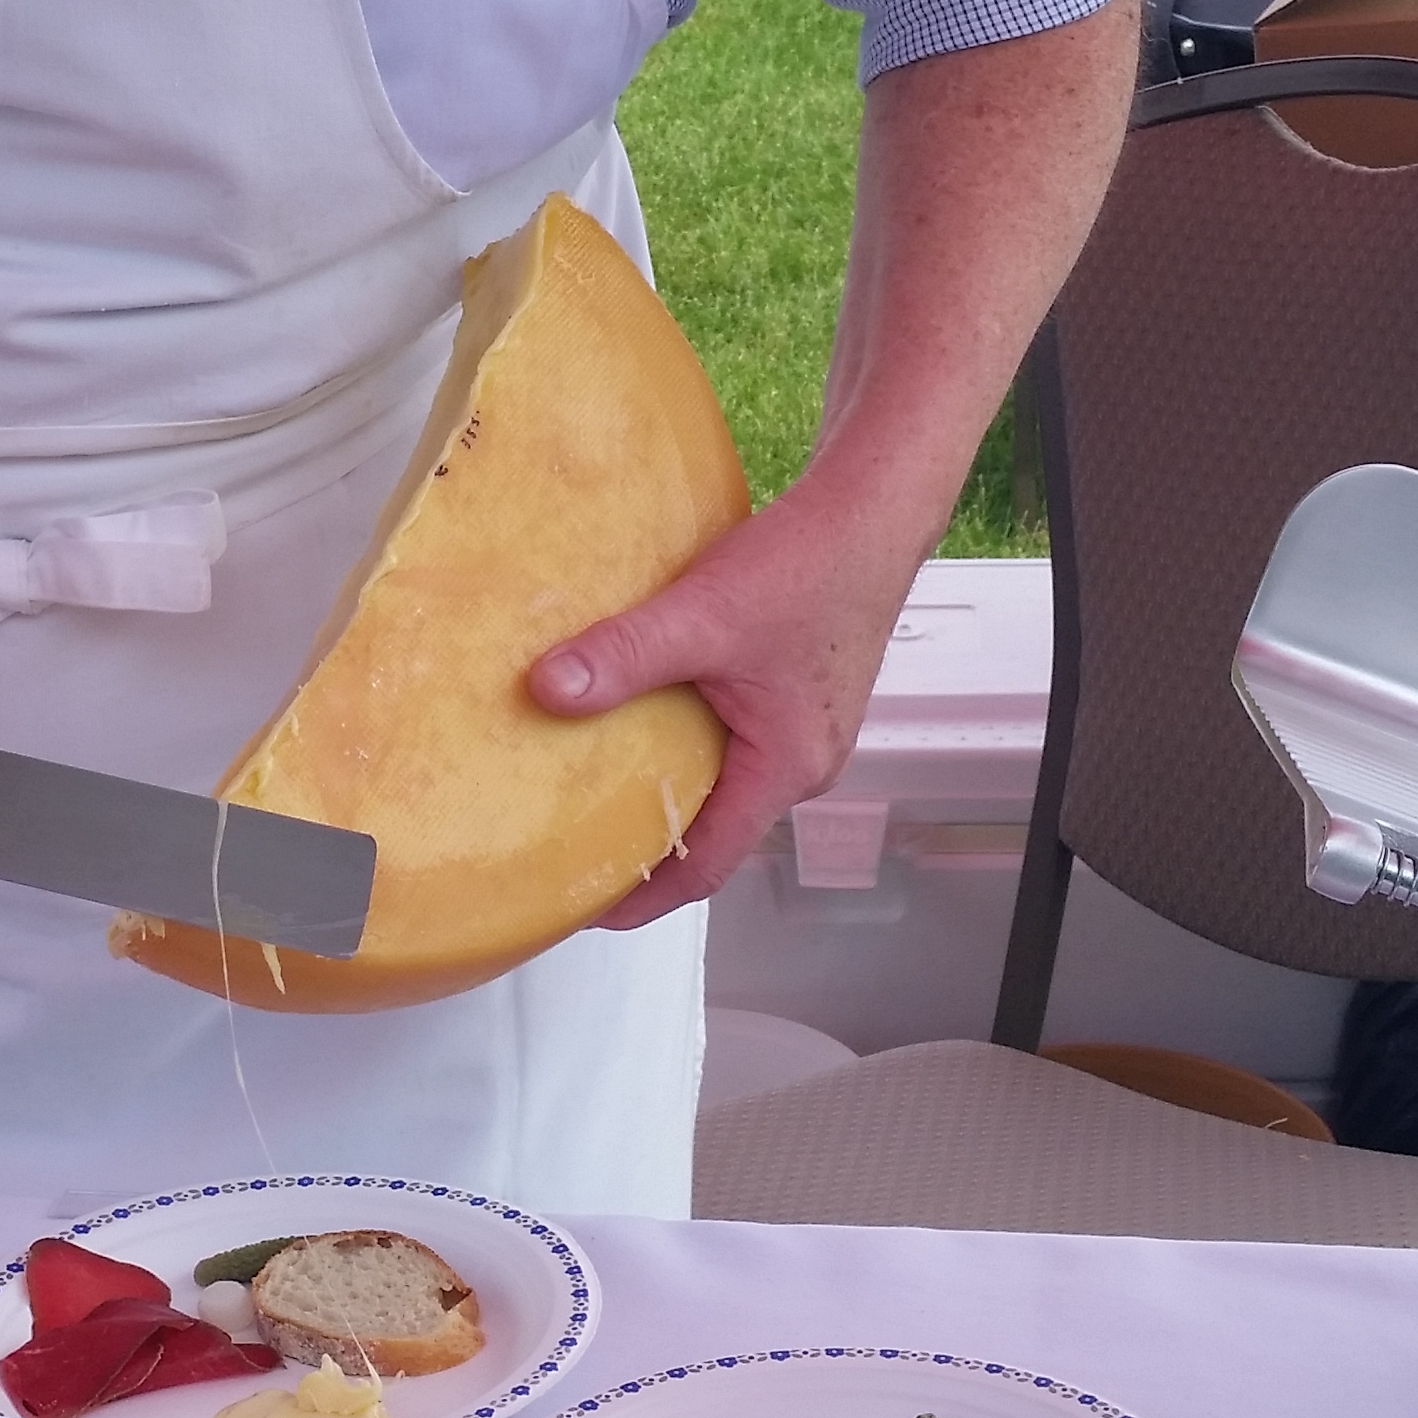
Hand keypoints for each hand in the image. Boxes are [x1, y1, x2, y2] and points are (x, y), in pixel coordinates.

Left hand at [525, 475, 927, 930]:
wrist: (871, 509)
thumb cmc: (812, 563)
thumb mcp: (702, 614)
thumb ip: (623, 656)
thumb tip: (546, 691)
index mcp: (786, 768)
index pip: (707, 863)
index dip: (644, 893)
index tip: (586, 908)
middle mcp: (803, 763)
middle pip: (715, 828)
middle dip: (646, 841)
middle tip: (574, 844)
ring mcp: (803, 730)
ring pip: (721, 780)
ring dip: (663, 784)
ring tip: (593, 783)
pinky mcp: (794, 695)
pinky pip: (731, 740)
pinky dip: (683, 739)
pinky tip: (641, 713)